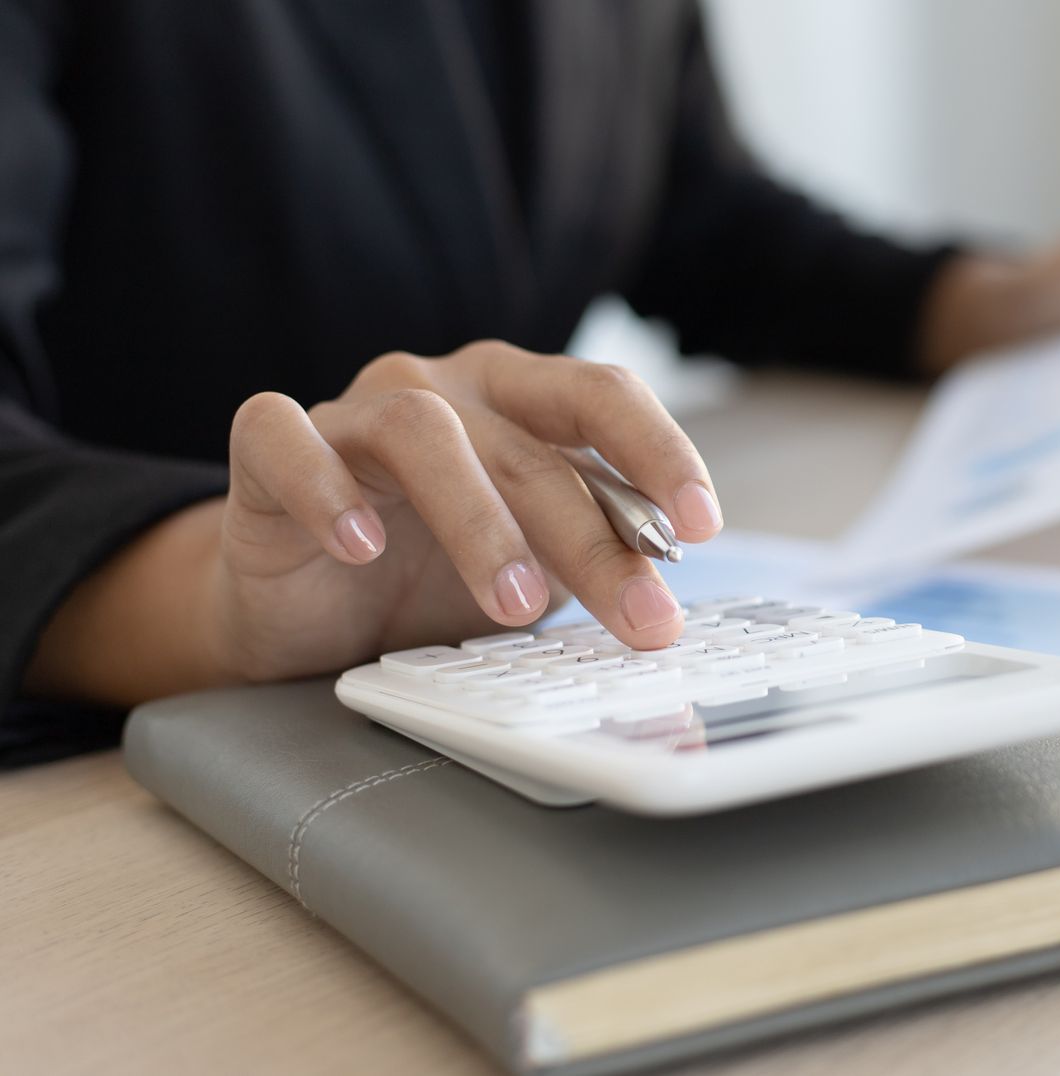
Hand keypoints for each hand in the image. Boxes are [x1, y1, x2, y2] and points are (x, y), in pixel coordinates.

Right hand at [27, 341, 720, 703]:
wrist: (300, 609)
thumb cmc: (428, 576)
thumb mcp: (533, 569)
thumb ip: (595, 559)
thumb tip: (672, 610)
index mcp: (520, 400)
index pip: (603, 397)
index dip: (660, 452)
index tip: (702, 526)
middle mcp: (444, 388)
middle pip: (530, 443)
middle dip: (594, 537)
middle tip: (639, 615)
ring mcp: (355, 409)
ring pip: (422, 432)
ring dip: (480, 521)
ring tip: (515, 603)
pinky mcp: (270, 443)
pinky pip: (285, 437)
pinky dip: (323, 487)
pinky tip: (359, 547)